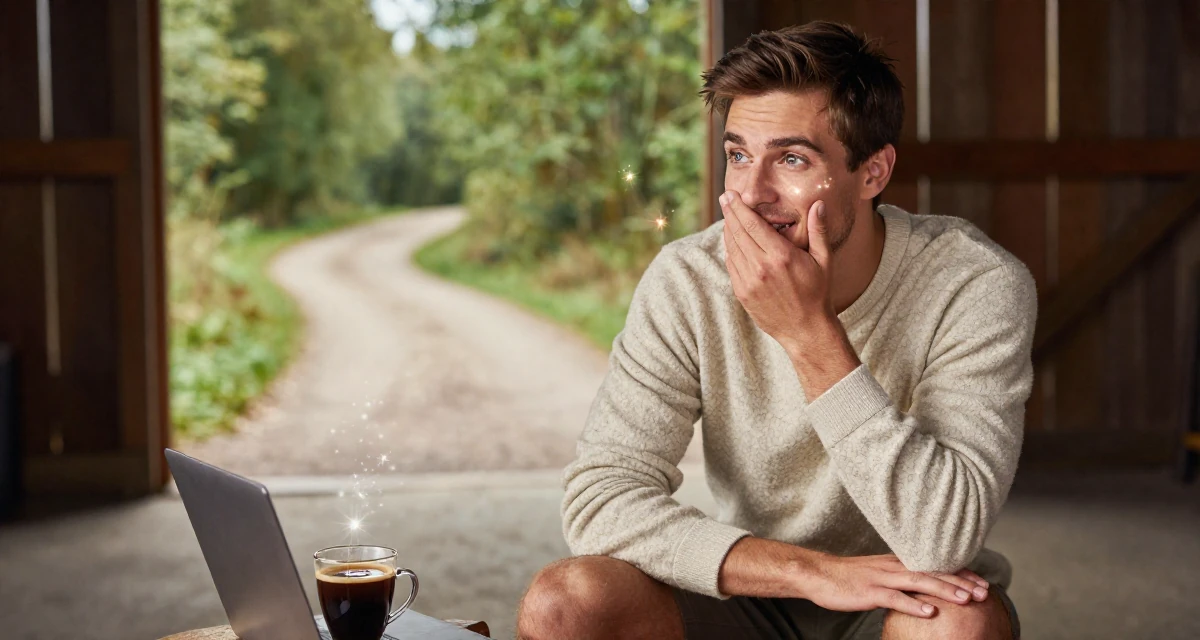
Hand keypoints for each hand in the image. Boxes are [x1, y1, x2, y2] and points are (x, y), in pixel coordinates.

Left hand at [720, 190, 833, 345]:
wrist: (806, 330)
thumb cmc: (818, 293)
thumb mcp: (824, 260)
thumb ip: (819, 231)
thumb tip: (818, 204)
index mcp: (781, 256)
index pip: (752, 225)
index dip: (739, 207)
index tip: (731, 194)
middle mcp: (761, 268)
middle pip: (738, 233)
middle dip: (730, 213)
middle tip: (725, 197)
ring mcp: (749, 282)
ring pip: (731, 248)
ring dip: (728, 230)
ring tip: (728, 216)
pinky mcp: (742, 293)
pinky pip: (731, 265)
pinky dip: (730, 250)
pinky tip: (733, 241)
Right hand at [802, 553, 990, 617]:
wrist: (818, 573)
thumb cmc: (849, 577)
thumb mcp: (879, 574)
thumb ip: (901, 580)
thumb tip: (923, 592)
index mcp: (898, 562)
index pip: (936, 565)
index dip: (961, 573)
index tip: (983, 583)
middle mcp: (894, 566)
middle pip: (933, 572)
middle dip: (961, 582)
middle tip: (984, 592)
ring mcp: (881, 578)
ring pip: (918, 582)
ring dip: (944, 590)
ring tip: (966, 600)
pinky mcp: (869, 591)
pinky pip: (894, 598)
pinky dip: (913, 605)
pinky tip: (930, 613)